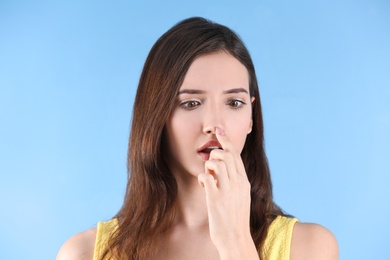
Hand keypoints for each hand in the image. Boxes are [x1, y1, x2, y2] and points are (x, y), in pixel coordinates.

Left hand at [198, 127, 257, 258]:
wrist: (235, 238)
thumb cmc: (235, 217)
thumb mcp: (240, 196)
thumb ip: (234, 181)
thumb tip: (222, 168)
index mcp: (244, 181)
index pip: (235, 155)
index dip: (226, 140)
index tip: (219, 130)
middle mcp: (238, 183)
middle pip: (225, 155)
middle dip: (214, 154)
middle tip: (210, 164)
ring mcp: (227, 190)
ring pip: (216, 163)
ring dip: (208, 166)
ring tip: (208, 177)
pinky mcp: (215, 199)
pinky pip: (206, 177)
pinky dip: (202, 178)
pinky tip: (203, 186)